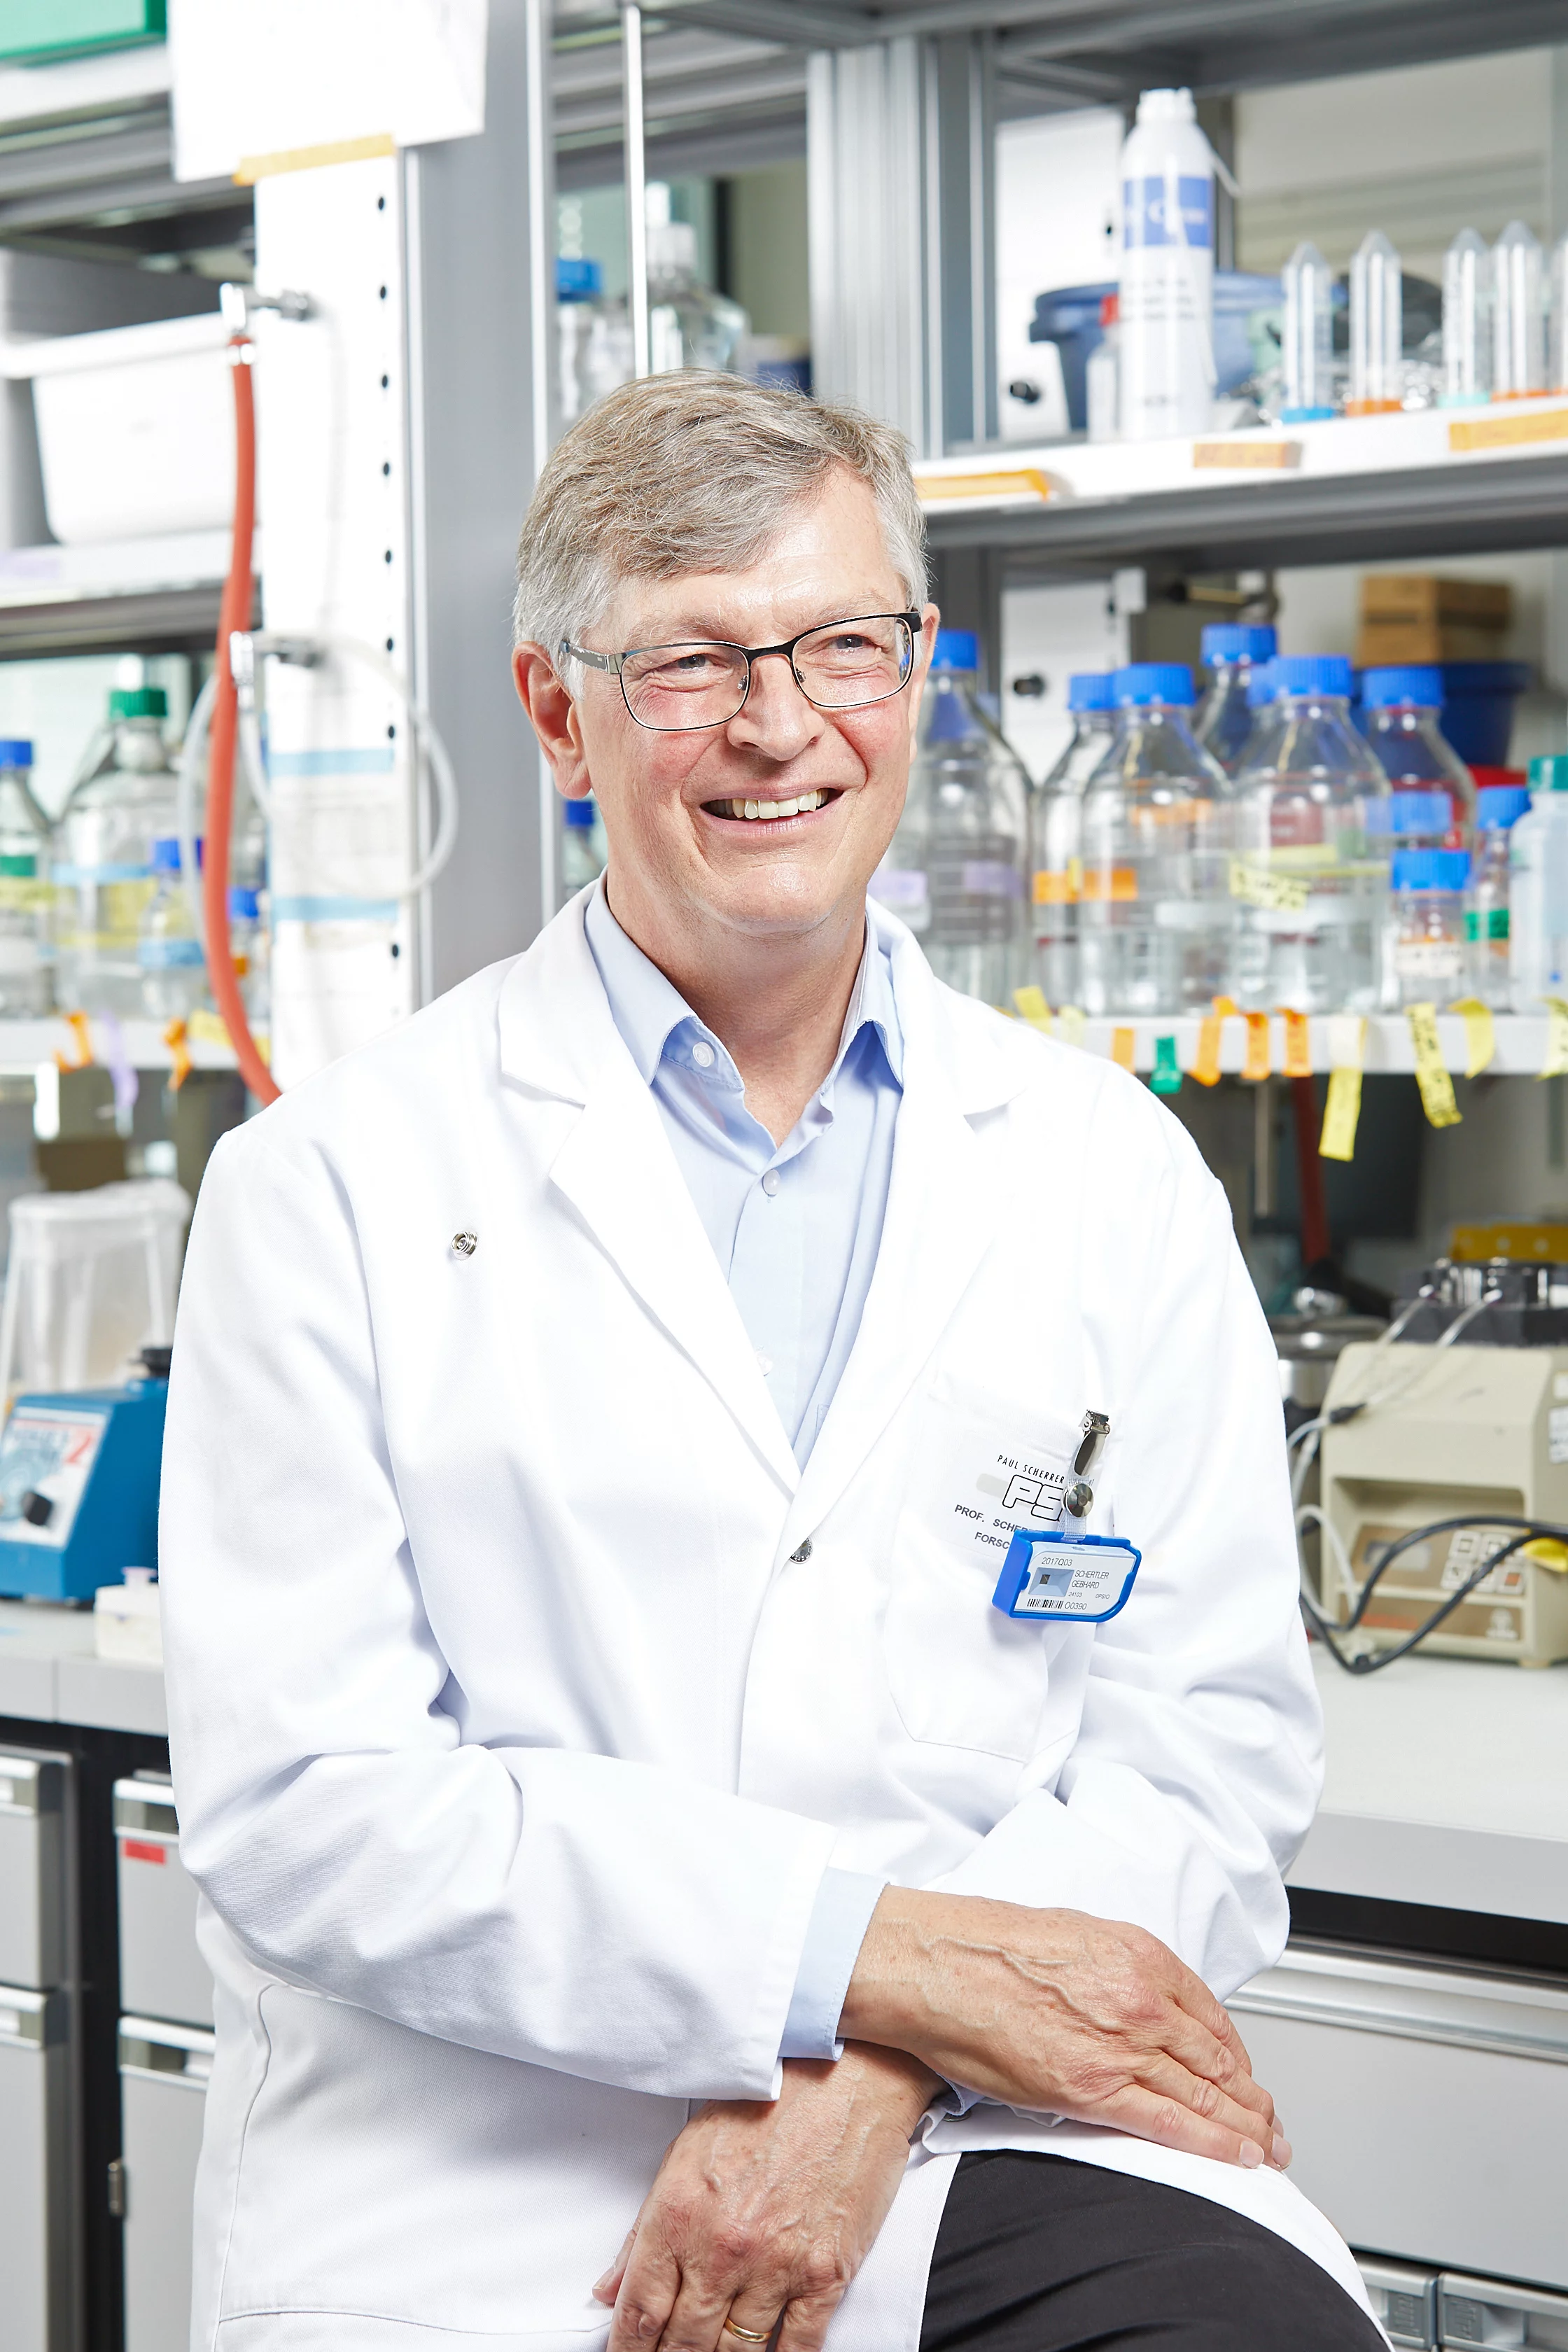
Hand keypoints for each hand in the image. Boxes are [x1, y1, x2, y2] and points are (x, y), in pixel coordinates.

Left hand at [594, 2043, 938, 2351]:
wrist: (846, 2076)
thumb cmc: (769, 2102)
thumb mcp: (686, 2152)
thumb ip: (641, 2229)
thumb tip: (610, 2288)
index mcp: (678, 2216)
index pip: (638, 2312)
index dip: (627, 2351)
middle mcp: (722, 2249)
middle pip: (682, 2344)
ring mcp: (776, 2266)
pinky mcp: (826, 2275)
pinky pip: (797, 2347)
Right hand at [840, 1889, 1288, 2172]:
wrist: (939, 1964)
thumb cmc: (987, 1944)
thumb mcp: (1073, 1933)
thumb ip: (1117, 1968)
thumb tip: (1135, 1997)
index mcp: (1140, 1956)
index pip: (1211, 2015)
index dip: (1236, 2055)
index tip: (1243, 2076)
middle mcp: (1143, 1998)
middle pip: (1219, 2059)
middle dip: (1251, 2099)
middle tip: (1272, 2125)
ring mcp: (1122, 2044)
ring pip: (1206, 2094)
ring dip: (1245, 2128)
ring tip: (1266, 2150)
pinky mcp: (1093, 2087)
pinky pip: (1171, 2123)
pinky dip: (1212, 2144)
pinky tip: (1236, 2157)